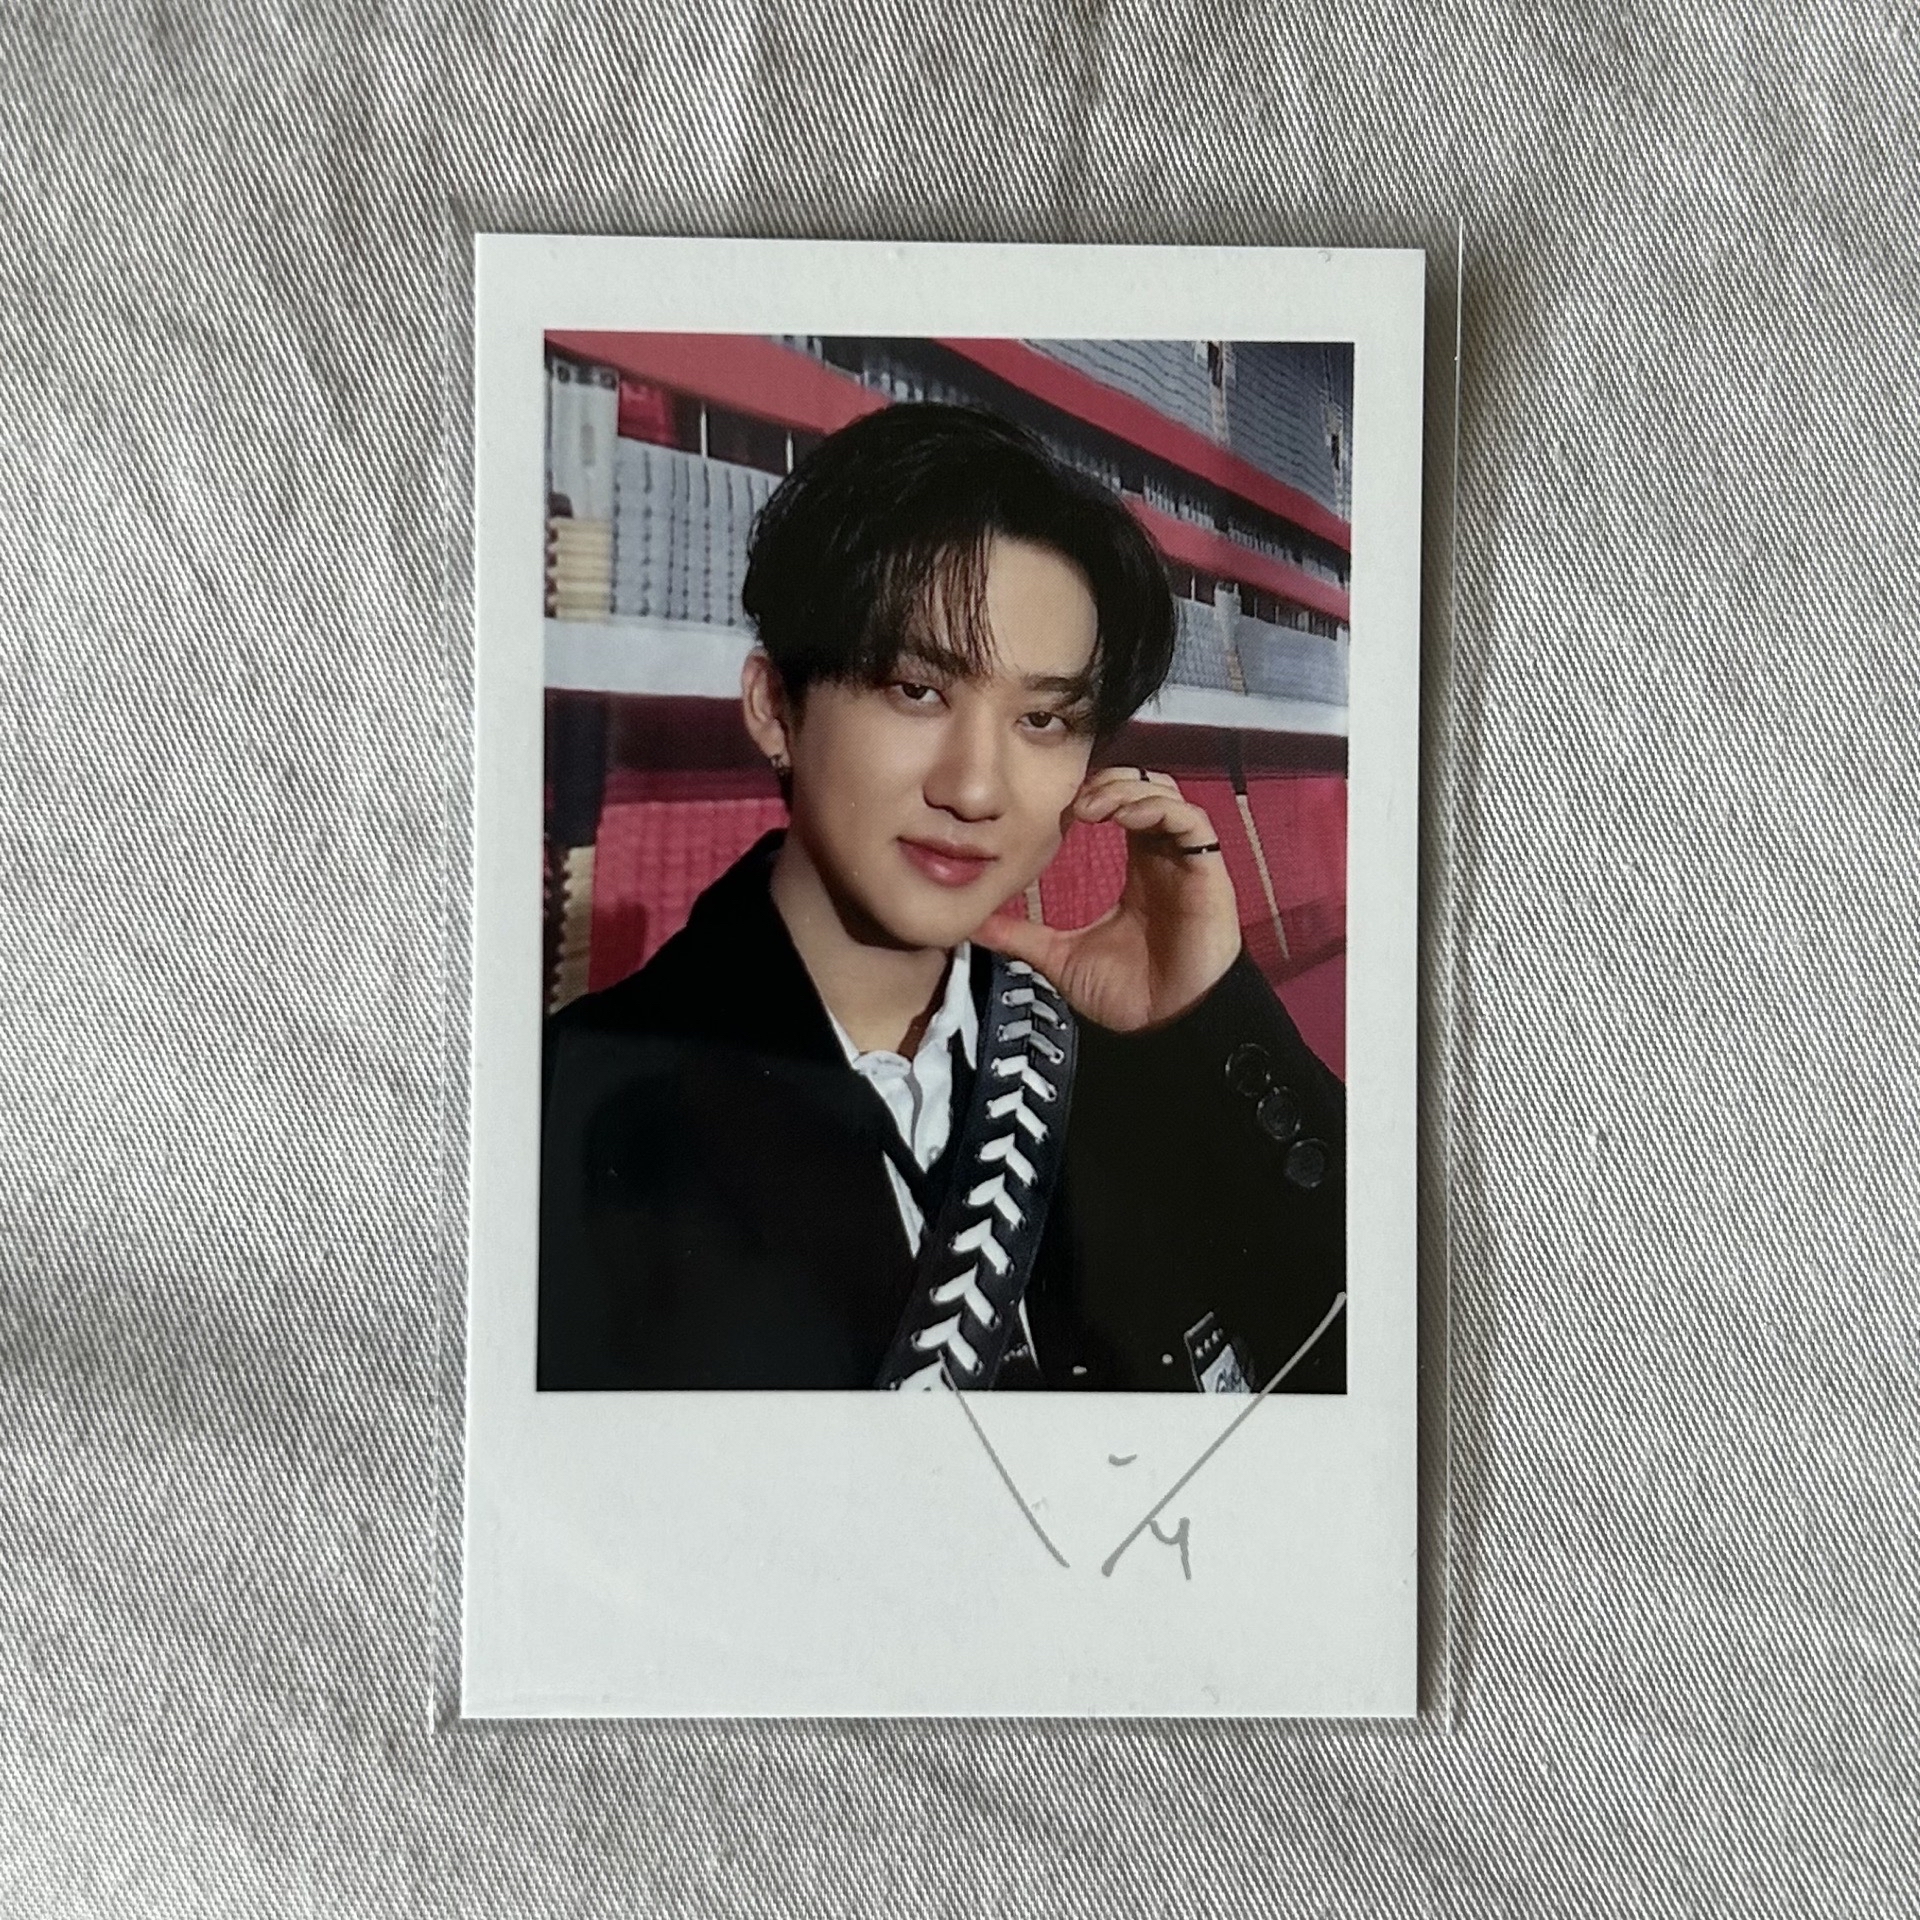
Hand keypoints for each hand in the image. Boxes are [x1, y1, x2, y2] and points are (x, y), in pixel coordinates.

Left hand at [975, 767, 1242, 1031]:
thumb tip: (974, 926)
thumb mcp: (1061, 958)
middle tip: (1073, 803)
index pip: (1121, 807)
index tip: (1056, 809)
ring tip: (1091, 807)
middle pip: (1144, 789)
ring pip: (1166, 795)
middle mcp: (1165, 858)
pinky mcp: (1208, 871)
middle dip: (1108, 783)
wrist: (1170, 1029)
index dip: (1092, 795)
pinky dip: (1157, 807)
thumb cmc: (1131, 997)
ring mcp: (1188, 862)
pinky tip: (1123, 816)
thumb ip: (1022, 937)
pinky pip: (1191, 819)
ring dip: (1128, 789)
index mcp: (1138, 869)